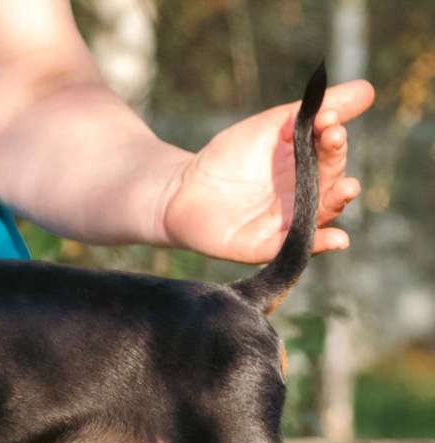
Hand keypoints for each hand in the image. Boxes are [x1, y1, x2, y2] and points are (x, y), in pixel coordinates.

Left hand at [162, 79, 374, 262]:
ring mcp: (287, 224)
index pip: (330, 153)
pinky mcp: (265, 247)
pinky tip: (336, 238)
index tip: (329, 120)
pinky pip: (295, 248)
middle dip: (335, 162)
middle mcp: (304, 198)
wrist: (180, 189)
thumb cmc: (229, 157)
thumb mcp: (272, 126)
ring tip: (348, 188)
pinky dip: (317, 244)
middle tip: (334, 140)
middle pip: (329, 183)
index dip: (333, 137)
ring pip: (318, 216)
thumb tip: (368, 88)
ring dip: (335, 202)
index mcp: (307, 167)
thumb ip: (312, 110)